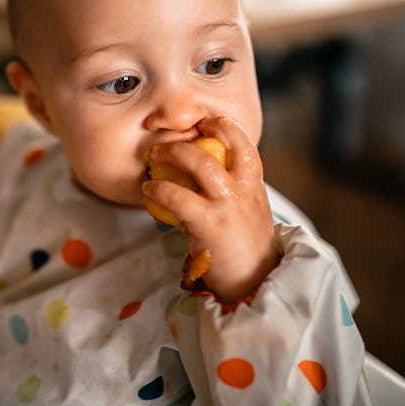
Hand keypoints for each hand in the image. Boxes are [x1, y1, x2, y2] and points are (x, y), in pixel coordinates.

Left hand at [142, 117, 277, 302]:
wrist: (255, 283)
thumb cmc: (246, 251)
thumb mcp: (248, 214)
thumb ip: (233, 194)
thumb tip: (202, 180)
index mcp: (255, 187)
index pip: (247, 146)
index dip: (228, 128)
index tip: (209, 122)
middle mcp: (246, 190)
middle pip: (224, 147)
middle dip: (193, 139)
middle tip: (170, 141)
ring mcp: (229, 206)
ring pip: (202, 165)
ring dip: (175, 154)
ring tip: (155, 156)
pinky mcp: (211, 224)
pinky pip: (180, 198)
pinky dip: (160, 190)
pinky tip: (149, 190)